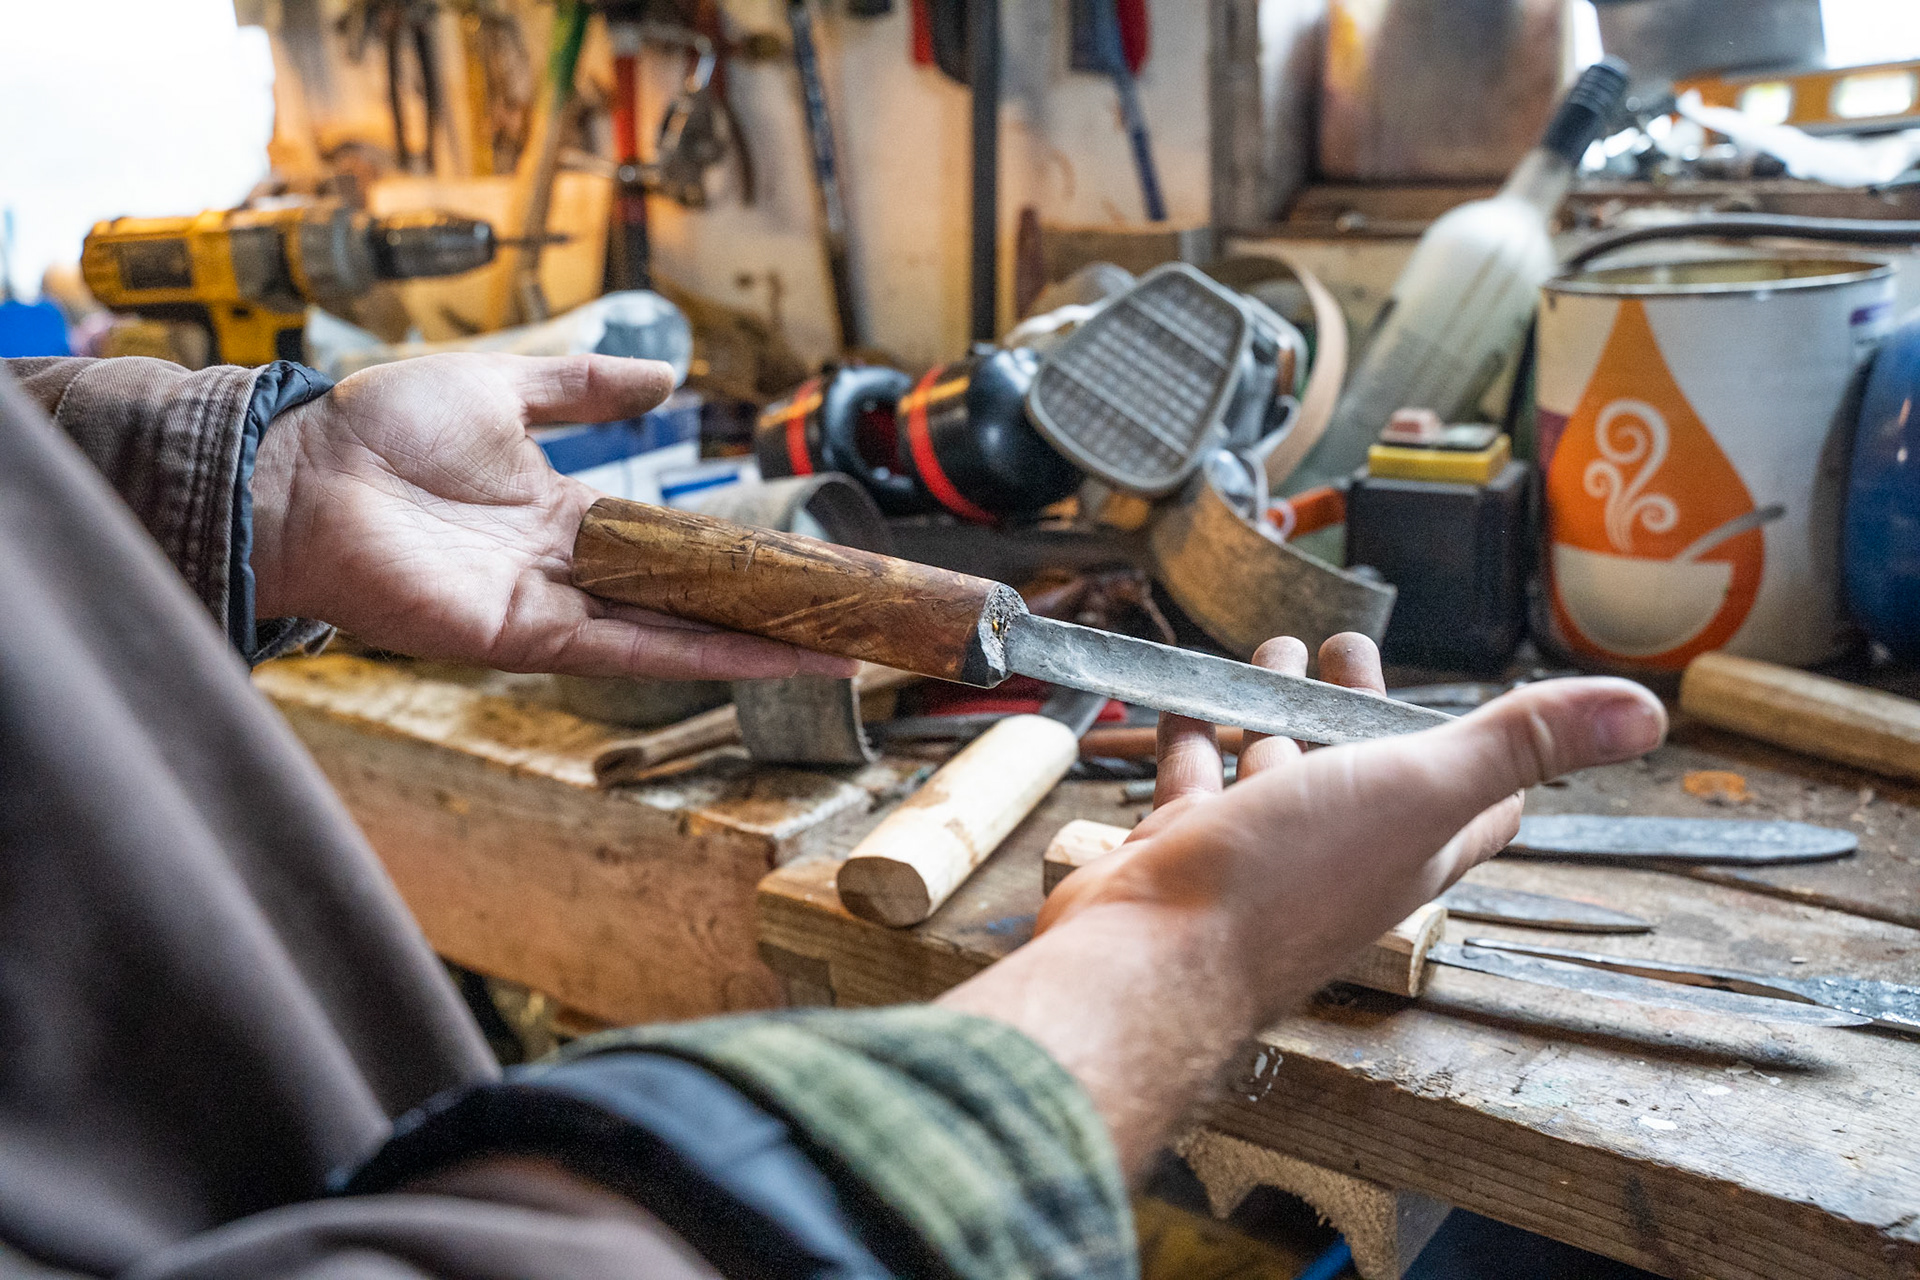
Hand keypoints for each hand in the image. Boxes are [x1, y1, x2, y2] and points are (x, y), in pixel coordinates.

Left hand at [250, 353, 855, 680]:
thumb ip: (584, 389)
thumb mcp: (504, 387)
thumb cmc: (380, 427)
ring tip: (843, 647)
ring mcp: (553, 607)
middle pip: (689, 596)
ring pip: (677, 629)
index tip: (804, 560)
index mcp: (560, 510)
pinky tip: (773, 658)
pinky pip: (633, 650)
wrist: (302, 473)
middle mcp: (567, 568)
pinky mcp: (530, 638)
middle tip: (853, 616)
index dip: (736, 554)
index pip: (670, 542)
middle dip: (769, 610)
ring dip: (760, 643)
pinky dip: (705, 657)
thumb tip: (668, 378)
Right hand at [941, 632, 1666, 1174]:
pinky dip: (1195, 731)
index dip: (1483, 752)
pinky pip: (1193, 778)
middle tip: (1343, 647)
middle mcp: (1336, 854)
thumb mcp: (1425, 789)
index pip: (1471, 802)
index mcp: (1410, 847)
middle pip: (1361, 771)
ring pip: (1275, 767)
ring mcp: (1257, 854)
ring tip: (1270, 652)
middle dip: (1356, 707)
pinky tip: (1189, 698)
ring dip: (1276, 710)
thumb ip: (1523, 743)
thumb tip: (1647, 711)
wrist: (1156, 956)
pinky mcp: (1186, 849)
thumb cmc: (1291, 882)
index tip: (1479, 704)